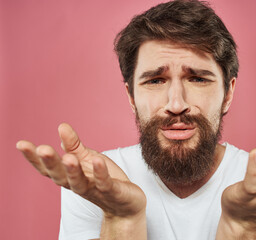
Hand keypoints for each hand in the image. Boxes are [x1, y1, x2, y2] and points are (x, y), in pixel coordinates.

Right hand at [16, 123, 146, 238]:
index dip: (34, 158)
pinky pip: (104, 183)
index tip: (21, 144)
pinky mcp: (111, 192)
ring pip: (79, 183)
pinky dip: (100, 173)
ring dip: (72, 170)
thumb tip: (61, 127)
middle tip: (42, 149)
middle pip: (60, 176)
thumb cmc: (103, 179)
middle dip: (51, 163)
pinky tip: (98, 161)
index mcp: (69, 176)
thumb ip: (74, 146)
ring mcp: (94, 190)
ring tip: (68, 157)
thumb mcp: (87, 158)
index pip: (48, 168)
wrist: (126, 202)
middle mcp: (77, 185)